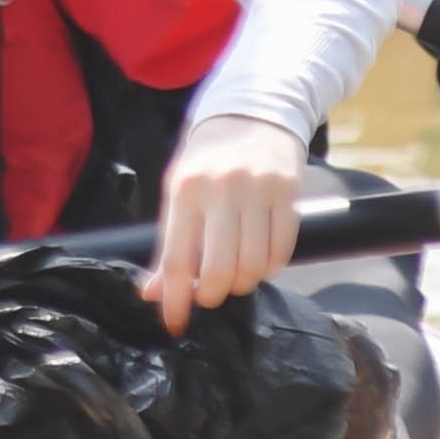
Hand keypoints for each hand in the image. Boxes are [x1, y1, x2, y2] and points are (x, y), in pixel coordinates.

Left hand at [143, 113, 318, 326]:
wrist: (251, 113)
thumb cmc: (207, 161)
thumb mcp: (178, 193)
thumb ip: (167, 244)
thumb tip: (151, 293)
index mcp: (184, 190)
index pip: (176, 259)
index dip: (175, 300)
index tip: (174, 325)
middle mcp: (220, 189)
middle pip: (217, 270)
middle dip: (213, 295)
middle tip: (211, 293)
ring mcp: (257, 189)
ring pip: (253, 265)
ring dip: (243, 282)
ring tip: (235, 274)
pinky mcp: (287, 191)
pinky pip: (283, 250)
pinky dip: (271, 267)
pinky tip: (261, 260)